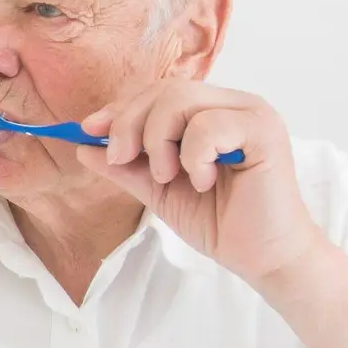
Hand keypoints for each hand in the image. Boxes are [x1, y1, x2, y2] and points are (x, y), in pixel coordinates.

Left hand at [75, 80, 324, 282]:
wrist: (260, 257)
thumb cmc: (218, 222)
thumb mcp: (158, 191)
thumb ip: (126, 167)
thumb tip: (83, 146)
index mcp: (210, 111)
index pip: (157, 92)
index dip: (120, 108)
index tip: (87, 130)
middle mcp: (232, 104)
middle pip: (165, 90)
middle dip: (130, 123)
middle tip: (122, 159)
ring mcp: (251, 113)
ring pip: (182, 101)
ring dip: (159, 142)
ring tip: (170, 176)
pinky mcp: (264, 131)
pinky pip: (208, 125)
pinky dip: (193, 156)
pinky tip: (204, 181)